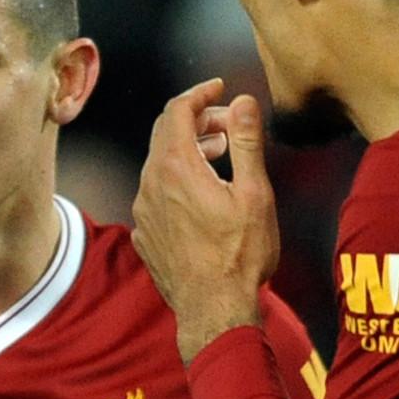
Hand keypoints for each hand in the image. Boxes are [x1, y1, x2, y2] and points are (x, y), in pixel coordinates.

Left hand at [132, 80, 278, 363]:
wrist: (213, 309)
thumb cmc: (240, 254)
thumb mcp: (254, 193)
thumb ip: (246, 141)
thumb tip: (242, 101)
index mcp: (176, 167)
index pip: (177, 110)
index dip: (199, 93)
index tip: (220, 88)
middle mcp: (150, 184)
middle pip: (164, 133)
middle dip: (196, 120)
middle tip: (228, 124)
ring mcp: (143, 211)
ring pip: (158, 163)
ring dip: (187, 150)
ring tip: (221, 155)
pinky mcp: (145, 234)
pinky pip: (155, 192)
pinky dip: (176, 178)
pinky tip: (202, 192)